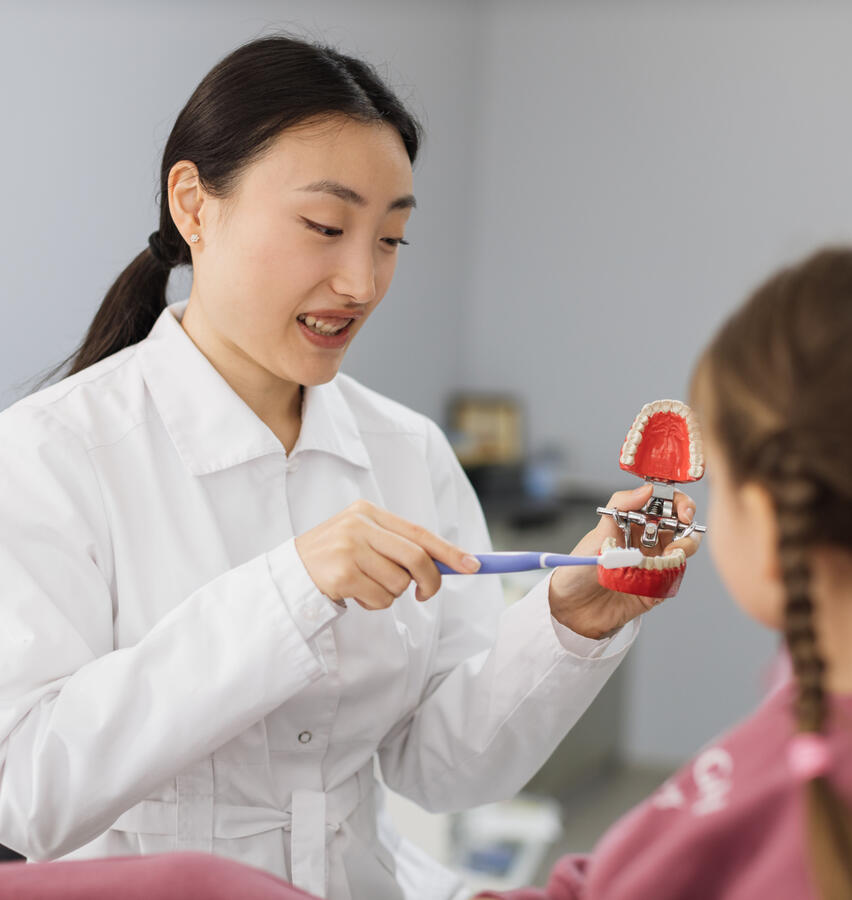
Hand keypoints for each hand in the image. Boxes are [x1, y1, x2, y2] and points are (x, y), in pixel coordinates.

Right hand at [294, 499, 479, 609]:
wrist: (291, 573)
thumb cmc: (336, 557)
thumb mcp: (364, 539)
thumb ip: (398, 546)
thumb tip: (445, 563)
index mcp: (368, 512)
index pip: (418, 532)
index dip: (448, 550)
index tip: (472, 565)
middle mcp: (359, 525)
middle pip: (416, 557)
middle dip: (429, 580)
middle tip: (425, 594)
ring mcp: (349, 549)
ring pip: (399, 583)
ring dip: (391, 594)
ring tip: (367, 585)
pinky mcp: (341, 574)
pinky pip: (380, 599)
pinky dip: (374, 603)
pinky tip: (354, 593)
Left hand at [548, 483, 701, 638]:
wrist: (571, 608)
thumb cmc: (578, 568)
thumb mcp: (598, 532)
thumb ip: (621, 506)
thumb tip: (647, 489)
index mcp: (634, 525)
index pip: (664, 506)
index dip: (679, 504)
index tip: (683, 510)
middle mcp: (646, 543)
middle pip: (681, 528)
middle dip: (688, 527)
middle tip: (683, 531)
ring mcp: (653, 566)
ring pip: (683, 552)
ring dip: (683, 549)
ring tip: (670, 555)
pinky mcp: (655, 589)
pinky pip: (674, 579)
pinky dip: (673, 574)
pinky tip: (659, 574)